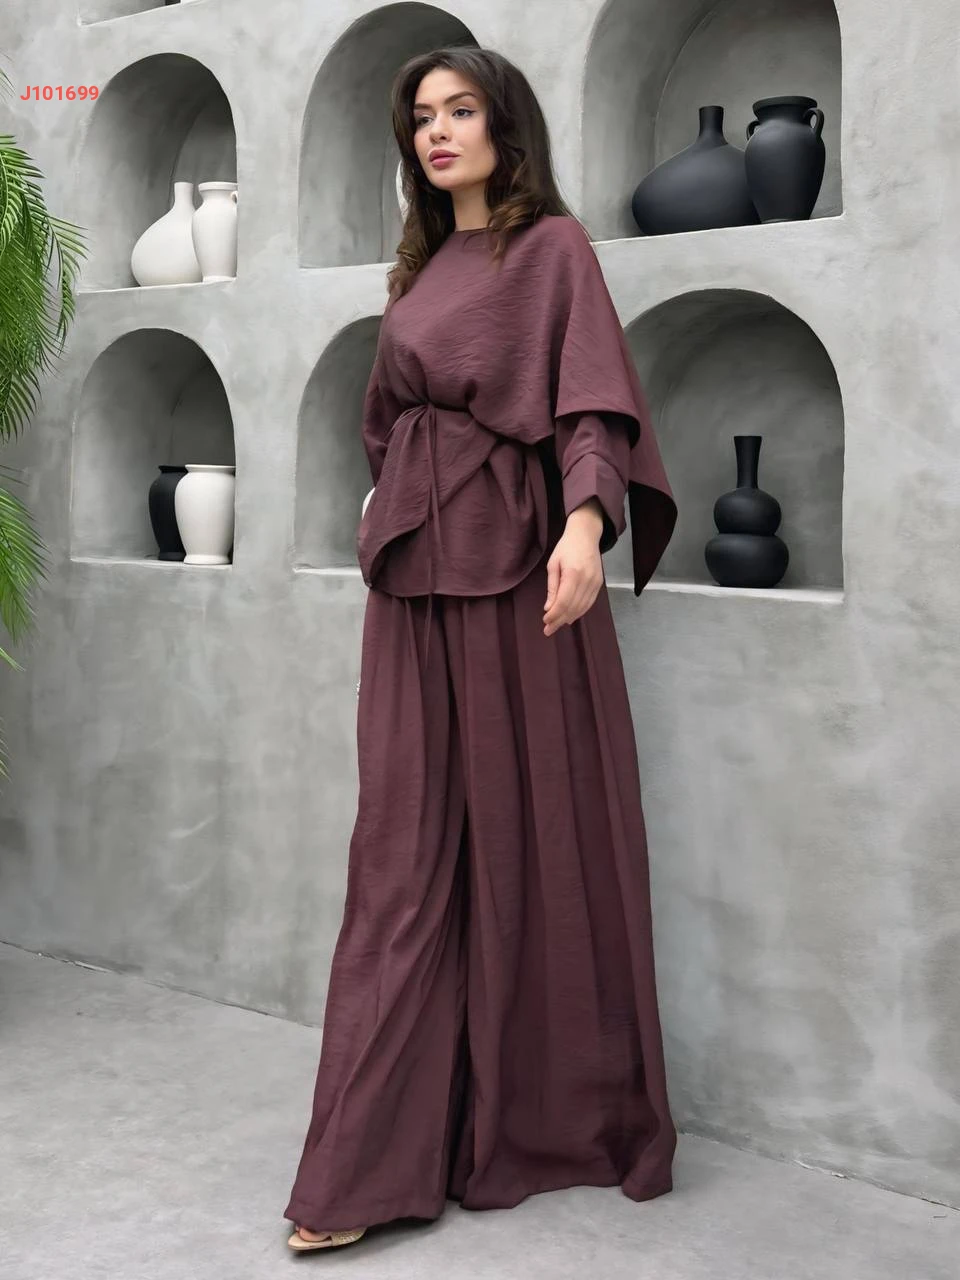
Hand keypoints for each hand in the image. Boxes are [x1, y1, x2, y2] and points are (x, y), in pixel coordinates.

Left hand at [543, 500, 603, 636]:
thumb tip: (549, 608)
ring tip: (557, 625)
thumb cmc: (566, 547)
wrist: (586, 535)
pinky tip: (570, 617)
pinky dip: (579, 612)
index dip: (554, 614)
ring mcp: (595, 583)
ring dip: (569, 618)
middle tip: (548, 630)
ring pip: (582, 608)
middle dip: (559, 621)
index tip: (545, 621)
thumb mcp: (553, 565)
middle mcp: (587, 580)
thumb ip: (552, 587)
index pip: (564, 602)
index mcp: (573, 574)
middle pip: (573, 608)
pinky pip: (589, 603)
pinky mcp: (599, 584)